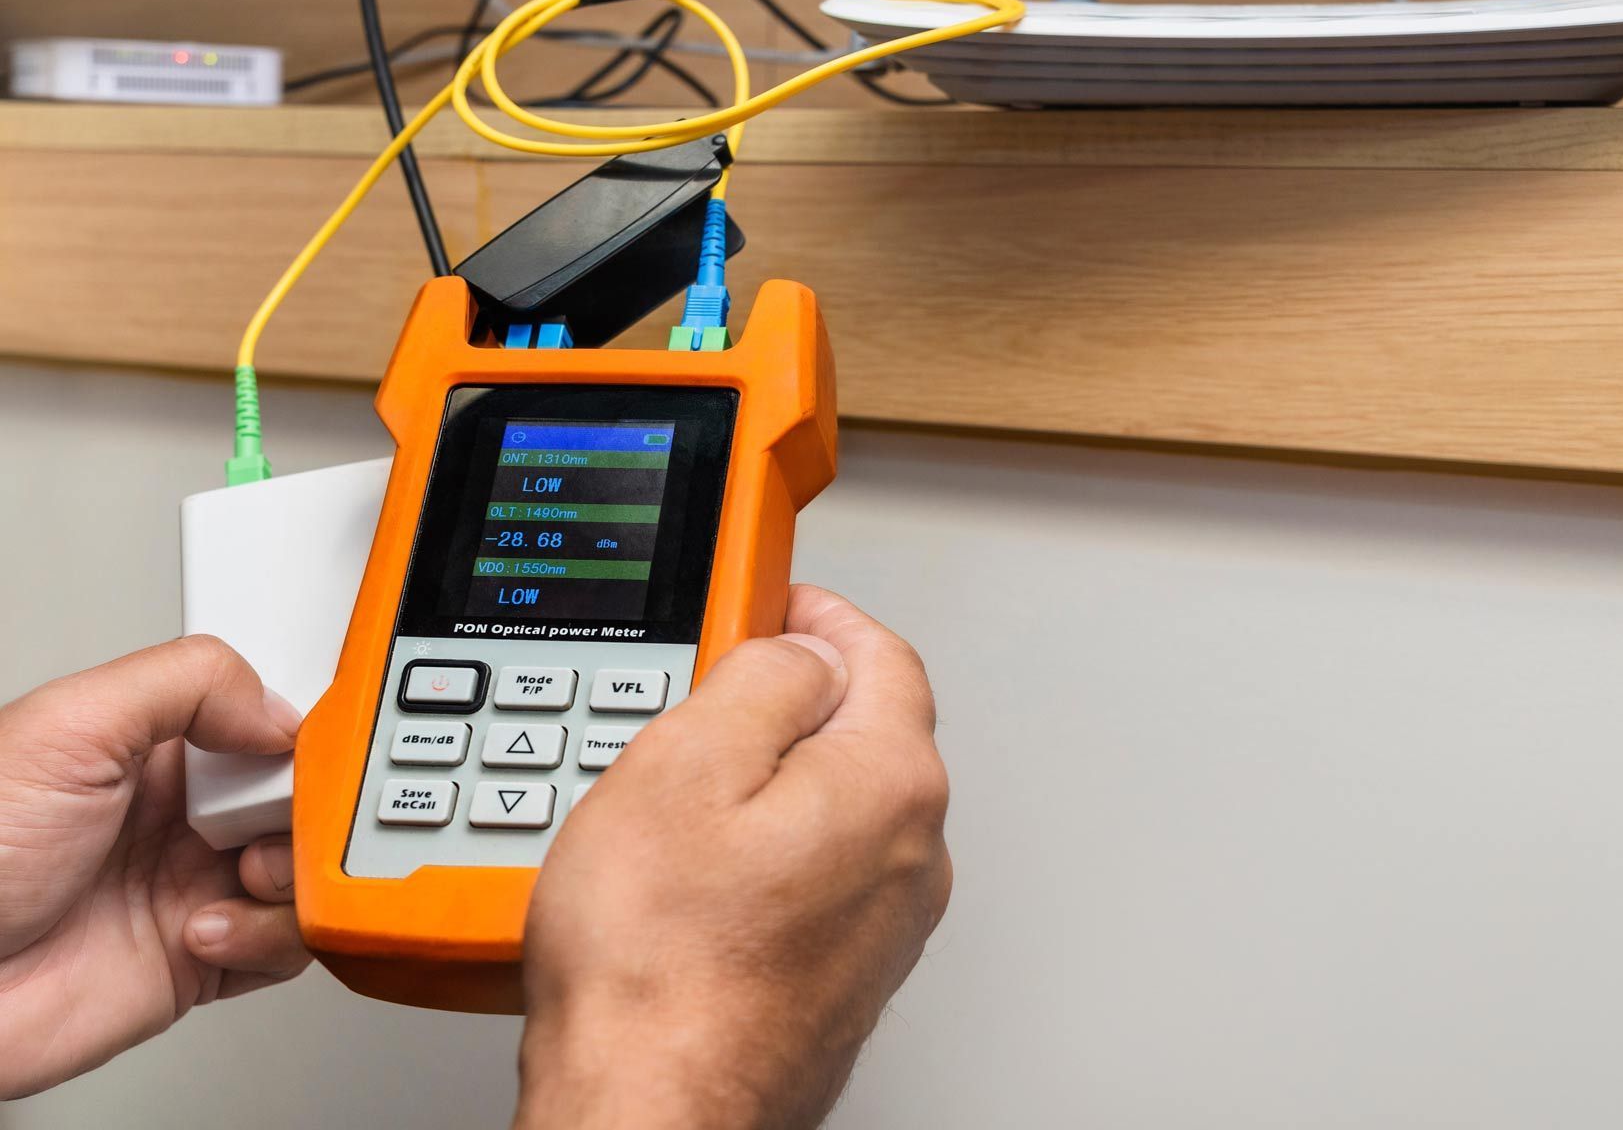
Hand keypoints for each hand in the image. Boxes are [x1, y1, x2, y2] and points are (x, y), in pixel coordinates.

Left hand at [0, 636, 312, 1097]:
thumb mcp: (69, 726)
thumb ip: (187, 682)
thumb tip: (280, 708)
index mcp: (156, 749)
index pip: (268, 721)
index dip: (303, 734)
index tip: (320, 749)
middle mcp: (182, 816)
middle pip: (301, 797)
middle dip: (308, 810)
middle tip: (272, 821)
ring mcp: (194, 887)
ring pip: (307, 872)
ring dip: (290, 877)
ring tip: (239, 877)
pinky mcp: (205, 960)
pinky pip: (287, 947)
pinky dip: (267, 939)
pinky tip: (205, 930)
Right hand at [517, 586, 951, 1129]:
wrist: (653, 1110)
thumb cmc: (659, 968)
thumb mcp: (686, 762)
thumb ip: (763, 675)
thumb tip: (799, 646)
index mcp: (891, 783)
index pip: (880, 653)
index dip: (817, 613)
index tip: (771, 600)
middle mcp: (911, 854)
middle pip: (860, 730)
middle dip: (786, 697)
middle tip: (702, 695)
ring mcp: (883, 923)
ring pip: (831, 807)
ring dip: (769, 780)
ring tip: (674, 798)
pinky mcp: (843, 973)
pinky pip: (812, 874)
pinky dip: (764, 851)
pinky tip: (691, 876)